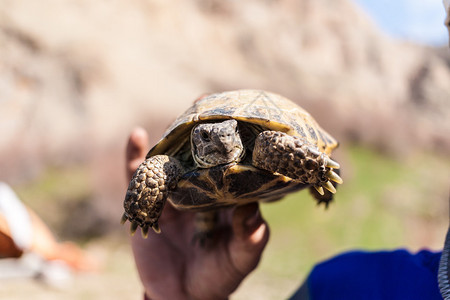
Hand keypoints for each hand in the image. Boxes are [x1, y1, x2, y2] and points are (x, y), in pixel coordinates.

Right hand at [125, 127, 269, 299]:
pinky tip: (136, 136)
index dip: (237, 145)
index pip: (232, 166)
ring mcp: (173, 196)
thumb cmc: (217, 276)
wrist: (180, 295)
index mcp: (225, 199)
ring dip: (171, 140)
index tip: (243, 120)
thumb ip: (249, 239)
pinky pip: (139, 178)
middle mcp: (199, 191)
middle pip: (199, 157)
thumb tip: (251, 210)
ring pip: (170, 162)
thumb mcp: (239, 260)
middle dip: (203, 134)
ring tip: (178, 117)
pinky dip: (135, 157)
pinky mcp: (150, 205)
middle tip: (209, 104)